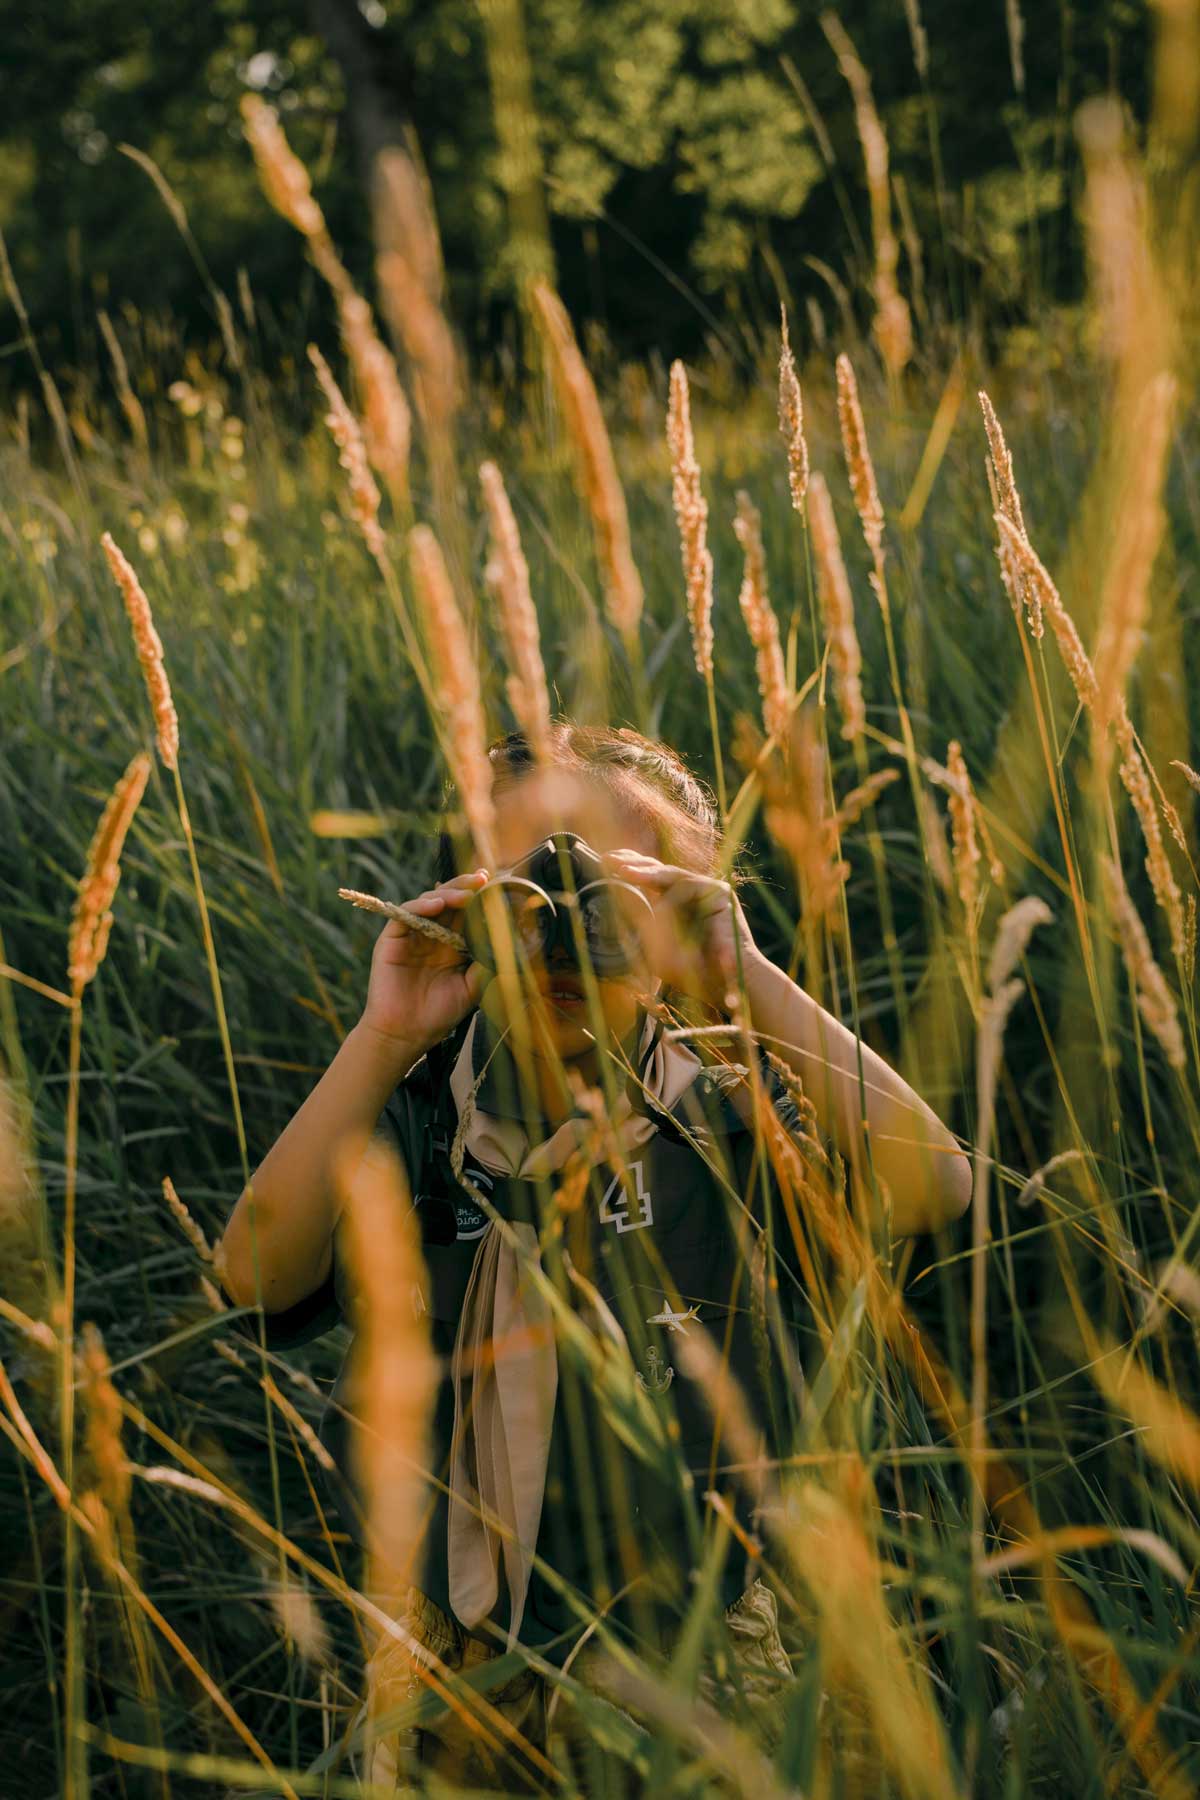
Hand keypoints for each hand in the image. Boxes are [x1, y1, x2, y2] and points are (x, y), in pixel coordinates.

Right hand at [358, 869, 488, 1056]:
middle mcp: (432, 935)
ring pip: (429, 901)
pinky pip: (405, 914)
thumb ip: (487, 964)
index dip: (480, 898)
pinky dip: (421, 905)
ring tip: (465, 894)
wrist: (405, 1035)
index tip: (498, 886)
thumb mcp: (472, 988)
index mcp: (452, 945)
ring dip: (448, 893)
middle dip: (467, 886)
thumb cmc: (438, 1015)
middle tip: (483, 879)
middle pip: (450, 900)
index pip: (467, 913)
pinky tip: (437, 905)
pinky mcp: (392, 939)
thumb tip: (511, 944)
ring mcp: (412, 935)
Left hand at [601, 848, 759, 1009]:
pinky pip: (690, 887)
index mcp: (677, 904)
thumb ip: (642, 932)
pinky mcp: (721, 894)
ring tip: (623, 872)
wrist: (727, 986)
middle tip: (608, 859)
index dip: (630, 869)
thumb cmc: (694, 974)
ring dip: (646, 872)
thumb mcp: (657, 952)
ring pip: (672, 874)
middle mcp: (692, 893)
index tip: (604, 863)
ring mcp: (708, 891)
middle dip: (633, 862)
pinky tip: (656, 903)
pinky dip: (671, 894)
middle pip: (660, 870)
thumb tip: (617, 906)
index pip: (651, 880)